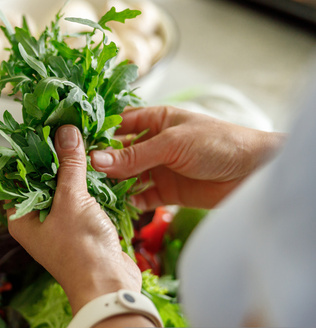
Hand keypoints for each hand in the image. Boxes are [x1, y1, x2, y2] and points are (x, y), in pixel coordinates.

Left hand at [7, 125, 140, 312]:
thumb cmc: (81, 249)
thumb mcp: (72, 200)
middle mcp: (35, 221)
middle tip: (65, 127)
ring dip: (73, 168)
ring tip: (83, 138)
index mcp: (20, 218)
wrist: (109, 287)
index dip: (26, 151)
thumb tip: (65, 131)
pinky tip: (97, 164)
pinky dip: (88, 184)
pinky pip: (80, 199)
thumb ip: (69, 164)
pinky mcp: (80, 227)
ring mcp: (58, 225)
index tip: (40, 126)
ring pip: (62, 189)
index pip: (15, 177)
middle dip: (54, 156)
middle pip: (40, 181)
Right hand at [90, 106, 284, 210]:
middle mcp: (153, 144)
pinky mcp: (167, 193)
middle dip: (99, 164)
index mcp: (155, 121)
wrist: (255, 173)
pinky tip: (115, 207)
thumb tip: (96, 160)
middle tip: (75, 174)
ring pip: (126, 177)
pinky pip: (140, 198)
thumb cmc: (220, 143)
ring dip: (111, 185)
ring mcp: (159, 169)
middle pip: (118, 154)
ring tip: (91, 193)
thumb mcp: (172, 144)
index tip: (72, 144)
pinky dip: (128, 203)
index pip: (117, 124)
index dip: (96, 133)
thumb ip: (134, 155)